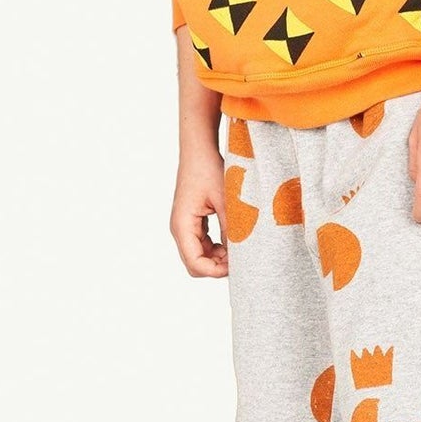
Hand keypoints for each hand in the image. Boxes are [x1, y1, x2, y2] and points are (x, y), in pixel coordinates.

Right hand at [171, 149, 230, 276]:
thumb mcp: (225, 201)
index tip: (237, 266)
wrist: (199, 150)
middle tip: (240, 259)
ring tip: (239, 248)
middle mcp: (179, 230)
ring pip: (199, 257)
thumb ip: (231, 229)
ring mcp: (184, 227)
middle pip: (195, 265)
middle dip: (217, 267)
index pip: (195, 263)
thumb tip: (241, 255)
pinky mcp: (192, 222)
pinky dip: (216, 249)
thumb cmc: (209, 170)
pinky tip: (232, 241)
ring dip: (217, 258)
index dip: (216, 271)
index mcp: (182, 226)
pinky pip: (202, 245)